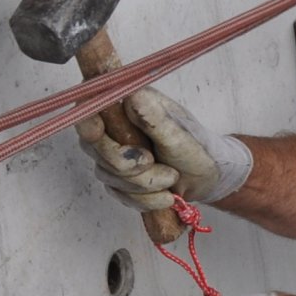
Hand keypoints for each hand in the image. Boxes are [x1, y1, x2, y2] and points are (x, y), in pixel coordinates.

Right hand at [77, 88, 254, 211]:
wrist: (209, 179)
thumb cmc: (197, 149)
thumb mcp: (178, 134)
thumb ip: (154, 118)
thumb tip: (132, 95)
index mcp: (128, 106)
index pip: (91, 108)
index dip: (86, 120)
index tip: (96, 131)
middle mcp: (115, 129)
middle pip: (94, 147)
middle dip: (128, 164)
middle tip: (155, 162)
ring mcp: (113, 155)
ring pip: (108, 175)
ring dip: (145, 184)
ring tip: (173, 177)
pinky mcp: (118, 180)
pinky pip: (120, 195)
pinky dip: (146, 200)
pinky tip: (167, 195)